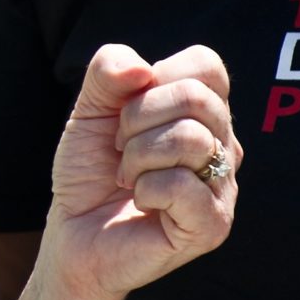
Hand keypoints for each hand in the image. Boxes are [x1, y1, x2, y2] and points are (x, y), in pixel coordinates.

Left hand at [40, 44, 237, 299]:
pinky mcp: (213, 226)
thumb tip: (141, 69)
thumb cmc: (90, 171)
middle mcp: (224, 146)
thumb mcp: (90, 108)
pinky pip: (182, 185)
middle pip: (196, 97)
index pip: (206, 65)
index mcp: (204, 113)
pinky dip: (146, 189)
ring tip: (128, 178)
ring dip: (137, 157)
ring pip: (190, 138)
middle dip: (137, 118)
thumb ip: (108, 70)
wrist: (74, 234)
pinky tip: (142, 202)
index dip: (157, 79)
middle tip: (121, 149)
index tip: (128, 111)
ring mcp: (224, 187)